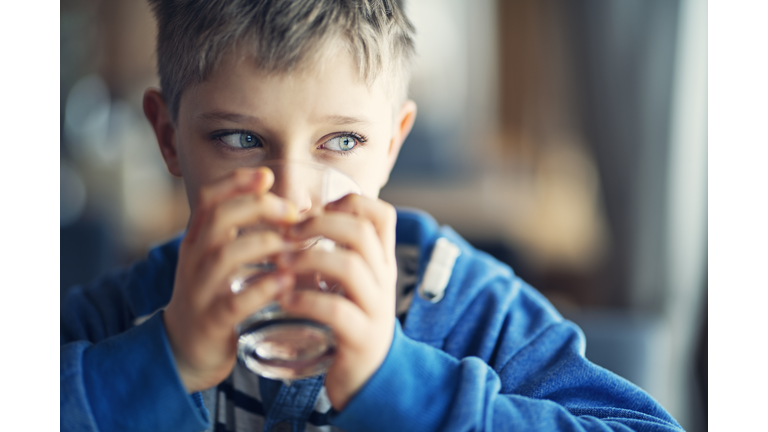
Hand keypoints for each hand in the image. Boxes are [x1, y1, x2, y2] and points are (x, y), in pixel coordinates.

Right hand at [163, 167, 298, 392]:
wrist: (184, 350)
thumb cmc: (214, 297)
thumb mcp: (222, 259)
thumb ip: (247, 233)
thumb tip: (294, 207)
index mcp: (198, 239)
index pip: (208, 198)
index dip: (235, 181)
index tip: (267, 175)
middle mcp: (194, 259)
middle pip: (218, 218)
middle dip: (258, 207)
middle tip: (292, 212)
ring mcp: (199, 290)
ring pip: (225, 256)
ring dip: (264, 244)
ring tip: (295, 245)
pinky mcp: (211, 322)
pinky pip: (234, 302)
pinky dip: (262, 289)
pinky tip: (286, 282)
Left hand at [278, 194, 397, 409]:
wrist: (371, 378)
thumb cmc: (351, 323)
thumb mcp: (351, 283)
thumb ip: (335, 253)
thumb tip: (295, 219)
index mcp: (381, 262)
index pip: (382, 215)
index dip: (350, 202)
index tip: (317, 209)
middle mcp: (384, 280)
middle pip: (362, 232)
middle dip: (320, 224)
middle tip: (289, 233)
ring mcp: (375, 308)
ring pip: (351, 267)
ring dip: (309, 259)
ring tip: (281, 265)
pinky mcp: (362, 338)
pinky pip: (337, 311)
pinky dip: (306, 300)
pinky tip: (285, 300)